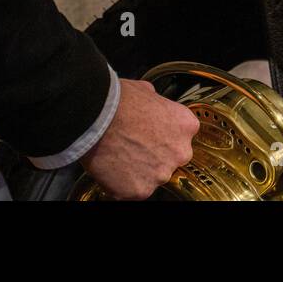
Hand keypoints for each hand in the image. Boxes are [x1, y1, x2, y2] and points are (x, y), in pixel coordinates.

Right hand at [79, 77, 200, 199]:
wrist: (95, 118)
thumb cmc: (118, 102)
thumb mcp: (147, 91)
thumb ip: (158, 103)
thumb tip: (152, 103)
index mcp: (186, 126)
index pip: (183, 135)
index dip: (165, 135)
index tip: (153, 134)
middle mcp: (180, 152)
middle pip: (172, 158)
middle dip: (156, 154)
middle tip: (136, 145)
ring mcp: (160, 174)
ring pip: (153, 176)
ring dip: (140, 169)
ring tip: (121, 154)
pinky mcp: (140, 190)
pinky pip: (133, 189)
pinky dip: (123, 183)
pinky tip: (113, 167)